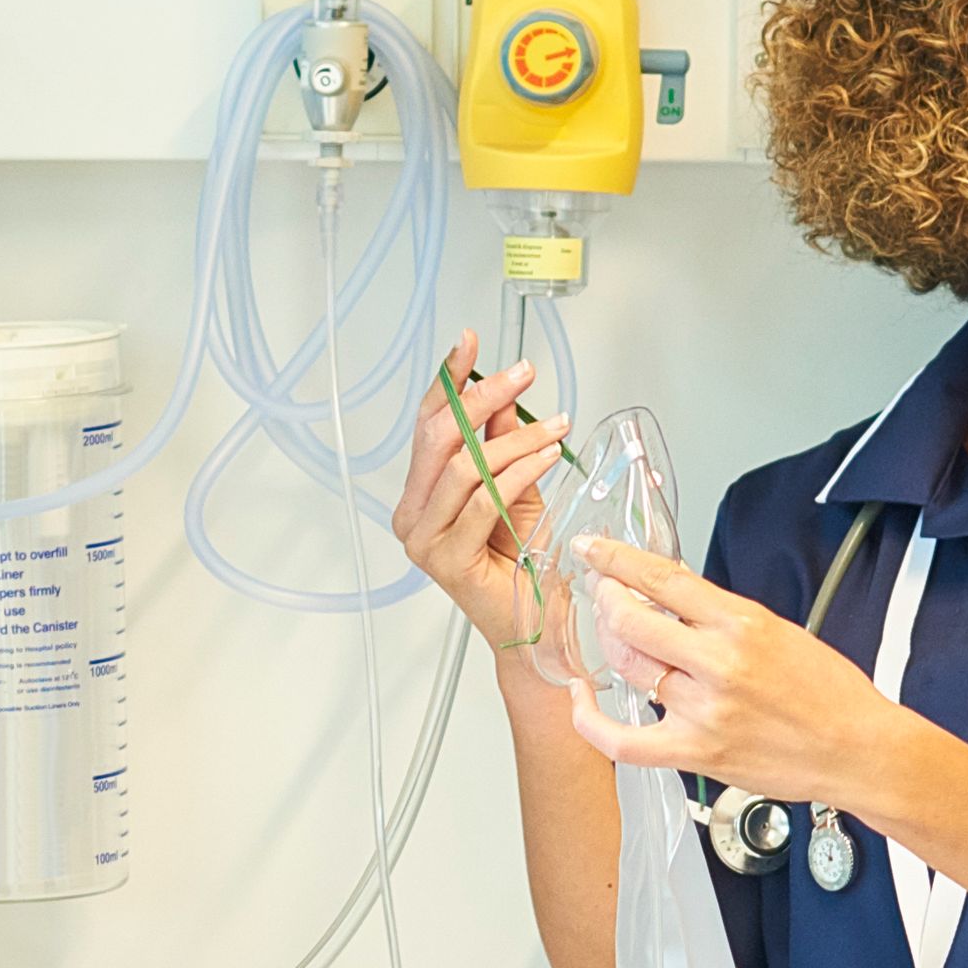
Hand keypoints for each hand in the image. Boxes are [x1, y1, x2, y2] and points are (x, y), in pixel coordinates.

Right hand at [387, 352, 575, 671]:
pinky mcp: (449, 561)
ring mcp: (425, 540)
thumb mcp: (516, 486)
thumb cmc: (524, 563)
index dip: (448, 380)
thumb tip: (501, 393)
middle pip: (440, 437)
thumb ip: (502, 442)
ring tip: (555, 426)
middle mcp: (413, 515)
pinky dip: (520, 471)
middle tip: (523, 374)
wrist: (535, 625)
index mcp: (420, 494)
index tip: (469, 342)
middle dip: (482, 396)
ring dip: (515, 438)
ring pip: (465, 467)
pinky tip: (548, 455)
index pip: (427, 425)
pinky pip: (484, 501)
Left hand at [555, 538, 914, 814]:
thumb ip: (722, 615)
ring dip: (609, 645)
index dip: (617, 559)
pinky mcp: (695, 753)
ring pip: (628, 669)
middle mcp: (719, 665)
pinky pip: (623, 740)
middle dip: (607, 600)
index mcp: (743, 624)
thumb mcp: (781, 630)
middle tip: (604, 593)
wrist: (856, 750)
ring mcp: (704, 711)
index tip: (593, 549)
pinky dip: (592, 720)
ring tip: (613, 635)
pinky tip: (584, 698)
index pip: (664, 578)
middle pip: (632, 622)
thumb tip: (672, 589)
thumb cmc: (828, 693)